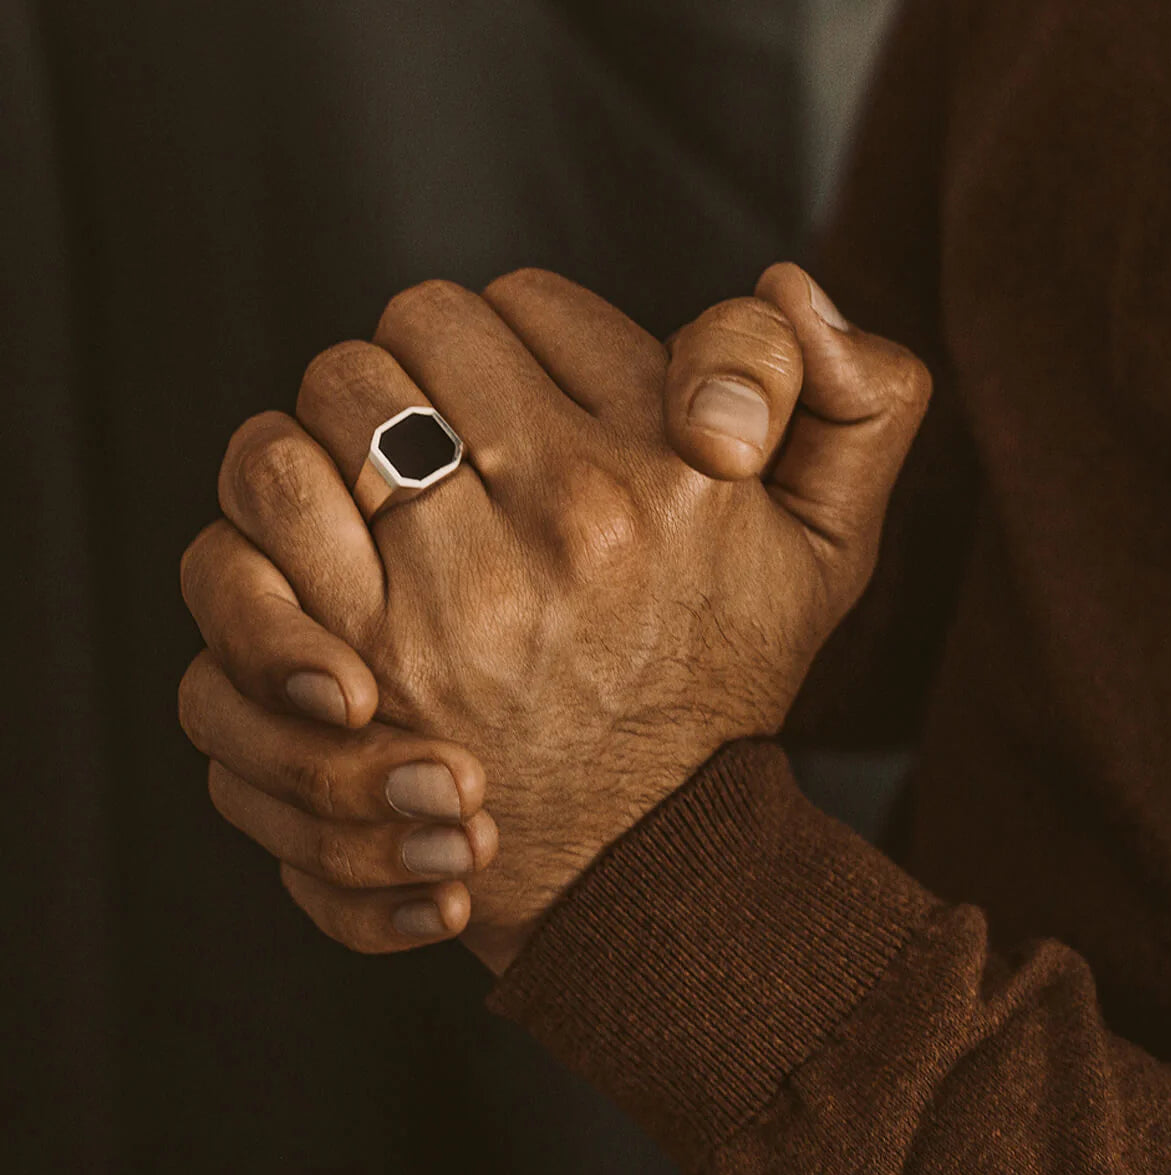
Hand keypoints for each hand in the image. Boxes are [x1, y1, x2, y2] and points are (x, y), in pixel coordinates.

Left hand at [180, 264, 928, 974]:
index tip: (536, 403)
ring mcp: (454, 588)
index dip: (521, 339)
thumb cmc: (722, 686)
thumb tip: (790, 281)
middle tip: (452, 435)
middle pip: (422, 324)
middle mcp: (568, 518)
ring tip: (388, 478)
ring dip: (349, 418)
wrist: (640, 856)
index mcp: (675, 473)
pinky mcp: (361, 654)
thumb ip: (859, 401)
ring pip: (338, 390)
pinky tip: (328, 532)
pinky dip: (281, 493)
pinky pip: (270, 491)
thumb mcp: (834, 551)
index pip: (533, 300)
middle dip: (428, 366)